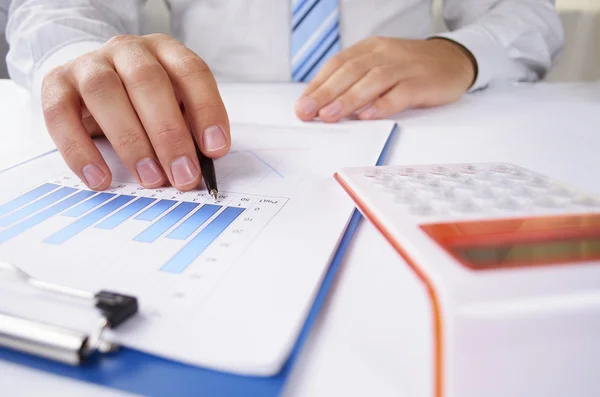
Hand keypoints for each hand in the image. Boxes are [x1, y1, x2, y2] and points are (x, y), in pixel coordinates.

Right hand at [41, 34, 229, 190]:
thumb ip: (188, 128)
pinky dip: (80, 151)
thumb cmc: (143, 101)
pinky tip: (100, 178)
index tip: (215, 149)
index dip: (206, 110)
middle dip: (169, 134)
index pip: (191, 72)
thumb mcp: (174, 107)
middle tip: (183, 175)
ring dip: (131, 142)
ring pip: (105, 92)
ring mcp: (89, 64)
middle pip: (148, 82)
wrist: (90, 82)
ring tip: (150, 178)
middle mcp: (127, 50)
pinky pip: (61, 115)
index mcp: (165, 51)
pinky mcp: (56, 84)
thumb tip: (202, 164)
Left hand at [295, 37, 476, 121]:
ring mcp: (404, 67)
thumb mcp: (379, 66)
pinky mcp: (422, 82)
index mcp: (370, 49)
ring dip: (348, 99)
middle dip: (325, 93)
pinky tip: (367, 116)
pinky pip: (400, 93)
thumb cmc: (409, 68)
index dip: (318, 84)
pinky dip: (382, 105)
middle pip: (350, 71)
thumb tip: (323, 106)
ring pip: (372, 81)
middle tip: (307, 112)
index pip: (337, 64)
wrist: (452, 60)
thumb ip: (354, 82)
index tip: (302, 105)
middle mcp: (384, 54)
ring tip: (329, 115)